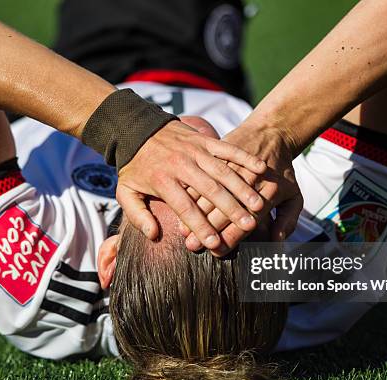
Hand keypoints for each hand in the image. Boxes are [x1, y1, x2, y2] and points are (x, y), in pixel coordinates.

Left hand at [116, 120, 267, 249]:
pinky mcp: (204, 140)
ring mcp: (195, 151)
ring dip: (242, 188)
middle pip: (210, 190)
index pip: (185, 207)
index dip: (200, 226)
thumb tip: (153, 236)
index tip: (215, 244)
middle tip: (248, 225)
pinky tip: (261, 168)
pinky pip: (227, 148)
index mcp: (162, 181)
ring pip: (223, 171)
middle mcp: (181, 165)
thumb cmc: (133, 165)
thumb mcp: (125, 192)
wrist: (135, 128)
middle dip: (230, 209)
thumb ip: (137, 216)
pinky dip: (244, 157)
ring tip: (258, 205)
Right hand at [181, 122, 303, 255]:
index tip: (217, 251)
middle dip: (207, 229)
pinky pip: (203, 175)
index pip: (247, 219)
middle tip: (193, 246)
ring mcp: (233, 165)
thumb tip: (277, 240)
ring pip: (211, 193)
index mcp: (269, 191)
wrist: (273, 131)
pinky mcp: (221, 156)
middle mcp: (250, 179)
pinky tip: (184, 206)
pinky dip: (192, 193)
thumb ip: (288, 220)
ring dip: (196, 214)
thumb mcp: (295, 196)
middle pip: (225, 208)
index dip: (231, 237)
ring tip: (184, 233)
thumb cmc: (283, 170)